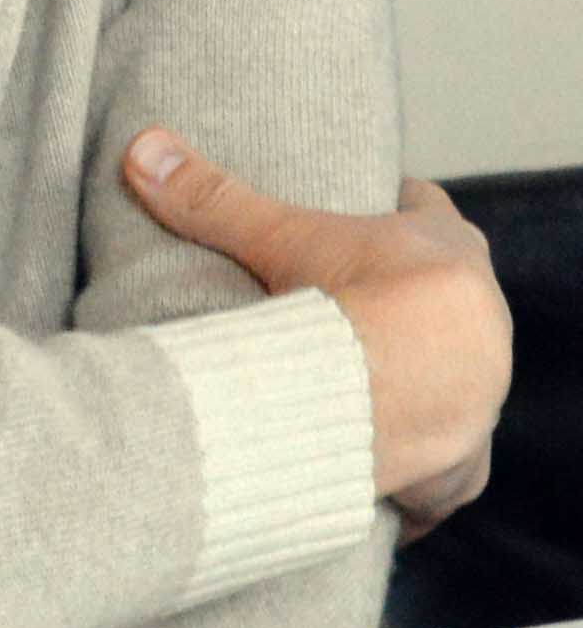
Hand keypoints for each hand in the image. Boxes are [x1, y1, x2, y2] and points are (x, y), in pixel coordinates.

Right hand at [122, 131, 511, 541]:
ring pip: (455, 382)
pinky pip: (447, 470)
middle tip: (349, 314)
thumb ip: (213, 198)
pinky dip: (415, 475)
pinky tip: (381, 479)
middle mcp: (483, 317)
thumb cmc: (354, 304)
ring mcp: (481, 393)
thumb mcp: (278, 238)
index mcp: (449, 248)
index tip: (362, 212)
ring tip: (359, 398)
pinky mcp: (463, 461)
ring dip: (418, 389)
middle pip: (444, 299)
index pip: (426, 210)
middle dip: (407, 308)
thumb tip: (144, 148)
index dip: (394, 210)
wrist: (401, 396)